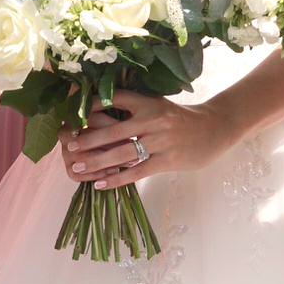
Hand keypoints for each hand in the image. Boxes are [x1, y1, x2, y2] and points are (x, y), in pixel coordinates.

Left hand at [62, 92, 233, 189]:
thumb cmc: (180, 119)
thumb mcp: (159, 105)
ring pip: (122, 153)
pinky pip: (137, 171)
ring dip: (97, 162)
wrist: (214, 129)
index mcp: (149, 102)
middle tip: (69, 146)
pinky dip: (116, 179)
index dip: (92, 105)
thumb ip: (135, 108)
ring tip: (78, 167)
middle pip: (113, 130)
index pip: (115, 99)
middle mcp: (153, 119)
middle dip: (88, 140)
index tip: (73, 114)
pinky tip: (100, 185)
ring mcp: (160, 140)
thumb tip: (99, 113)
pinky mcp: (167, 160)